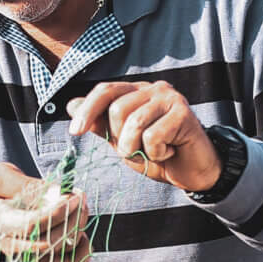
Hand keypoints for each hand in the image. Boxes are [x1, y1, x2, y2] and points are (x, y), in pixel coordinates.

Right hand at [0, 162, 91, 261]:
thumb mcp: (1, 177)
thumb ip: (26, 184)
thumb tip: (55, 193)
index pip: (31, 225)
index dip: (57, 212)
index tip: (73, 196)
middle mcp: (12, 245)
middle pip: (50, 242)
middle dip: (72, 218)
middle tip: (79, 196)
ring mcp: (27, 255)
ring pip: (61, 254)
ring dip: (78, 230)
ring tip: (79, 208)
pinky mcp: (40, 260)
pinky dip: (82, 254)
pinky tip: (83, 235)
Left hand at [68, 81, 221, 192]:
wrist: (192, 172)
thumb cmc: (158, 155)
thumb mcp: (122, 142)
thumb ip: (100, 124)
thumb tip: (71, 105)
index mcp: (136, 92)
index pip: (105, 90)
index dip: (87, 110)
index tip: (74, 132)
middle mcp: (153, 89)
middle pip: (117, 109)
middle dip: (121, 140)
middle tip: (137, 151)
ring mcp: (170, 98)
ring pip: (134, 123)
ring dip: (137, 149)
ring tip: (153, 153)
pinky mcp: (184, 113)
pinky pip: (154, 136)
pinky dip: (156, 153)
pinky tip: (169, 151)